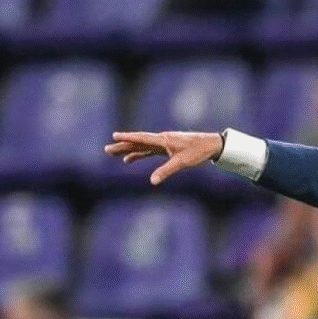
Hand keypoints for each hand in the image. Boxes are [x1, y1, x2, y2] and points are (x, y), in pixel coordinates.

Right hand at [104, 131, 223, 185]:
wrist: (210, 145)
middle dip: (122, 146)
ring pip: (142, 146)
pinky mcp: (166, 148)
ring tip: (114, 154)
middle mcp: (161, 140)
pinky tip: (130, 159)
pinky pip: (149, 151)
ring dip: (128, 150)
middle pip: (138, 142)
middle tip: (107, 149)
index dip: (128, 138)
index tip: (115, 136)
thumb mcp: (181, 163)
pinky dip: (139, 154)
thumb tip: (152, 182)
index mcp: (163, 140)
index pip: (142, 138)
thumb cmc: (197, 152)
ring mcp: (163, 144)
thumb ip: (165, 171)